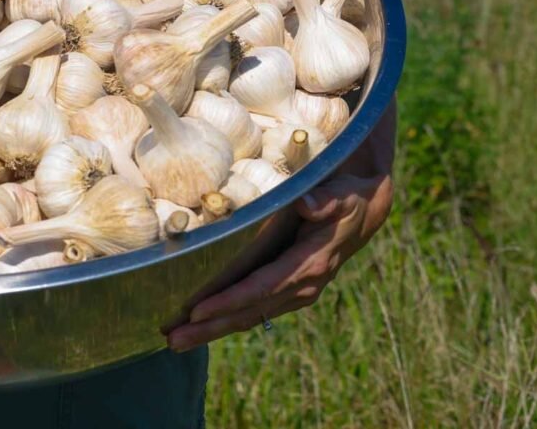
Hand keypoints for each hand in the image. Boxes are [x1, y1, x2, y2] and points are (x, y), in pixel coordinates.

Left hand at [166, 171, 392, 350]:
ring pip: (248, 317)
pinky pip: (254, 311)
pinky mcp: (288, 292)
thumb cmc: (347, 199)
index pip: (260, 289)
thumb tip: (306, 203)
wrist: (364, 214)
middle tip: (172, 340)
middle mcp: (301, 287)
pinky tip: (200, 326)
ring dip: (212, 330)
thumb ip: (324, 201)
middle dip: (209, 328)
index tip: (197, 311)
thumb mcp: (342, 196)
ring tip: (175, 340)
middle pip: (248, 312)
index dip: (228, 301)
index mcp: (309, 265)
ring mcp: (295, 293)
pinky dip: (225, 320)